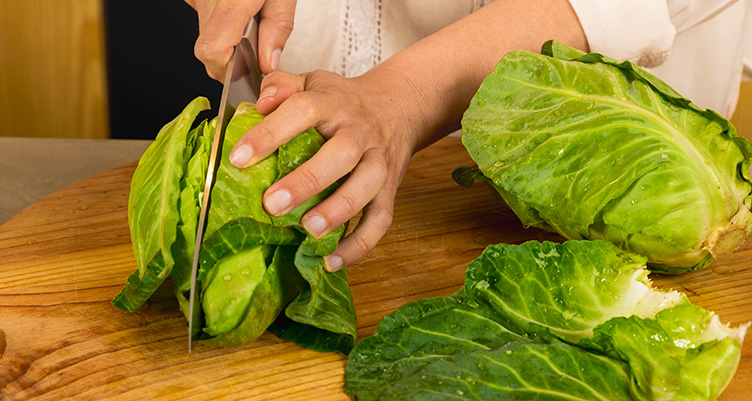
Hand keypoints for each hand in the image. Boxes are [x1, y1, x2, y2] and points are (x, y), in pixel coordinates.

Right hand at [184, 0, 296, 79]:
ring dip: (224, 41)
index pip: (212, 52)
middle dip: (229, 60)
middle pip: (206, 48)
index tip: (245, 72)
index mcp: (230, 1)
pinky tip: (237, 11)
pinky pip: (202, 15)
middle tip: (253, 53)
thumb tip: (267, 64)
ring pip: (203, 34)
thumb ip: (277, 30)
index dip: (227, 69)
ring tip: (247, 24)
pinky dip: (219, 22)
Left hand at [228, 69, 425, 270]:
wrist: (400, 106)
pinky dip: (360, 244)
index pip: (303, 110)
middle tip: (271, 204)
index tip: (239, 158)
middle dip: (308, 181)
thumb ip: (282, 86)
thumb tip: (261, 103)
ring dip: (340, 210)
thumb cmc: (343, 101)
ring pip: (367, 186)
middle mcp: (360, 132)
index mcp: (334, 103)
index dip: (271, 133)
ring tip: (309, 231)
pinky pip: (381, 219)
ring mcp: (379, 161)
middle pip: (341, 153)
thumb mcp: (312, 82)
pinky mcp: (390, 189)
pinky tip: (332, 260)